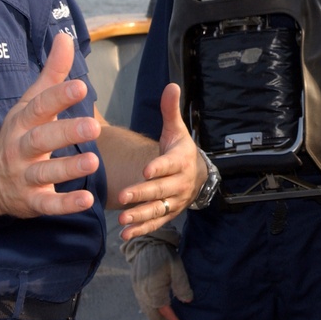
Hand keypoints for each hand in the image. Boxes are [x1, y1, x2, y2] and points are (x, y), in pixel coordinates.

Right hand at [0, 32, 100, 218]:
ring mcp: (23, 176)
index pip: (40, 106)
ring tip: (93, 162)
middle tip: (94, 127)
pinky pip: (47, 205)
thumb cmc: (18, 133)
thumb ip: (52, 72)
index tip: (81, 86)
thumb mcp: (30, 101)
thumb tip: (64, 37)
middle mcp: (20, 148)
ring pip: (44, 173)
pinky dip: (66, 205)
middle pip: (42, 139)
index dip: (59, 96)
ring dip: (68, 168)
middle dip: (66, 133)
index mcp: (23, 121)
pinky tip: (87, 201)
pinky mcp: (30, 202)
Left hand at [116, 83, 203, 240]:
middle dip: (143, 194)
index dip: (159, 168)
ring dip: (140, 215)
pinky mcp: (169, 214)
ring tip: (123, 220)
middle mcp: (180, 182)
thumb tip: (171, 85)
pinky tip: (125, 234)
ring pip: (158, 210)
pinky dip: (141, 230)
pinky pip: (155, 223)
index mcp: (181, 160)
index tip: (146, 170)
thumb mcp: (176, 129)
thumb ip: (170, 110)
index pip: (170, 164)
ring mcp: (174, 200)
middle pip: (161, 190)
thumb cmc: (179, 149)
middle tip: (124, 196)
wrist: (198, 175)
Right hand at [121, 225, 191, 319]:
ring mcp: (138, 289)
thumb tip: (187, 301)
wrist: (146, 242)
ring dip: (155, 318)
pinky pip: (142, 302)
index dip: (172, 319)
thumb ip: (181, 285)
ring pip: (146, 309)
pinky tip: (155, 310)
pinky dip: (149, 310)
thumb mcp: (176, 268)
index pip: (164, 310)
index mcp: (154, 290)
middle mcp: (143, 292)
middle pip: (152, 314)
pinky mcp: (135, 285)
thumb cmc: (163, 254)